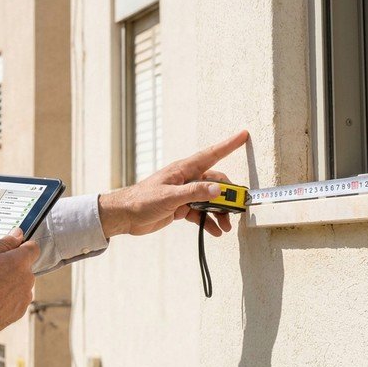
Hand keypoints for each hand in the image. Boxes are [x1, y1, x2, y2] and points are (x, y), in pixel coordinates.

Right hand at [0, 228, 39, 333]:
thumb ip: (4, 243)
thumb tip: (18, 234)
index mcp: (19, 262)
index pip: (33, 248)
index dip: (22, 246)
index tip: (12, 249)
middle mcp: (27, 278)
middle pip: (25, 267)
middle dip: (13, 266)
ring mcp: (25, 296)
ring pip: (21, 283)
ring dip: (11, 283)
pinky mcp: (20, 311)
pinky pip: (18, 299)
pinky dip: (9, 298)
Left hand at [98, 130, 248, 237]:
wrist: (124, 216)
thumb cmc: (141, 200)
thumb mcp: (169, 196)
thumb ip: (194, 193)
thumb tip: (219, 189)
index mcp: (183, 170)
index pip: (210, 155)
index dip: (228, 145)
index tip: (243, 135)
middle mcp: (186, 179)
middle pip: (215, 183)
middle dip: (228, 196)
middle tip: (236, 210)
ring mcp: (184, 194)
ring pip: (210, 200)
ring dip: (219, 212)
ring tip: (225, 226)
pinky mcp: (180, 207)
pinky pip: (200, 213)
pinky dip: (208, 222)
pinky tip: (214, 231)